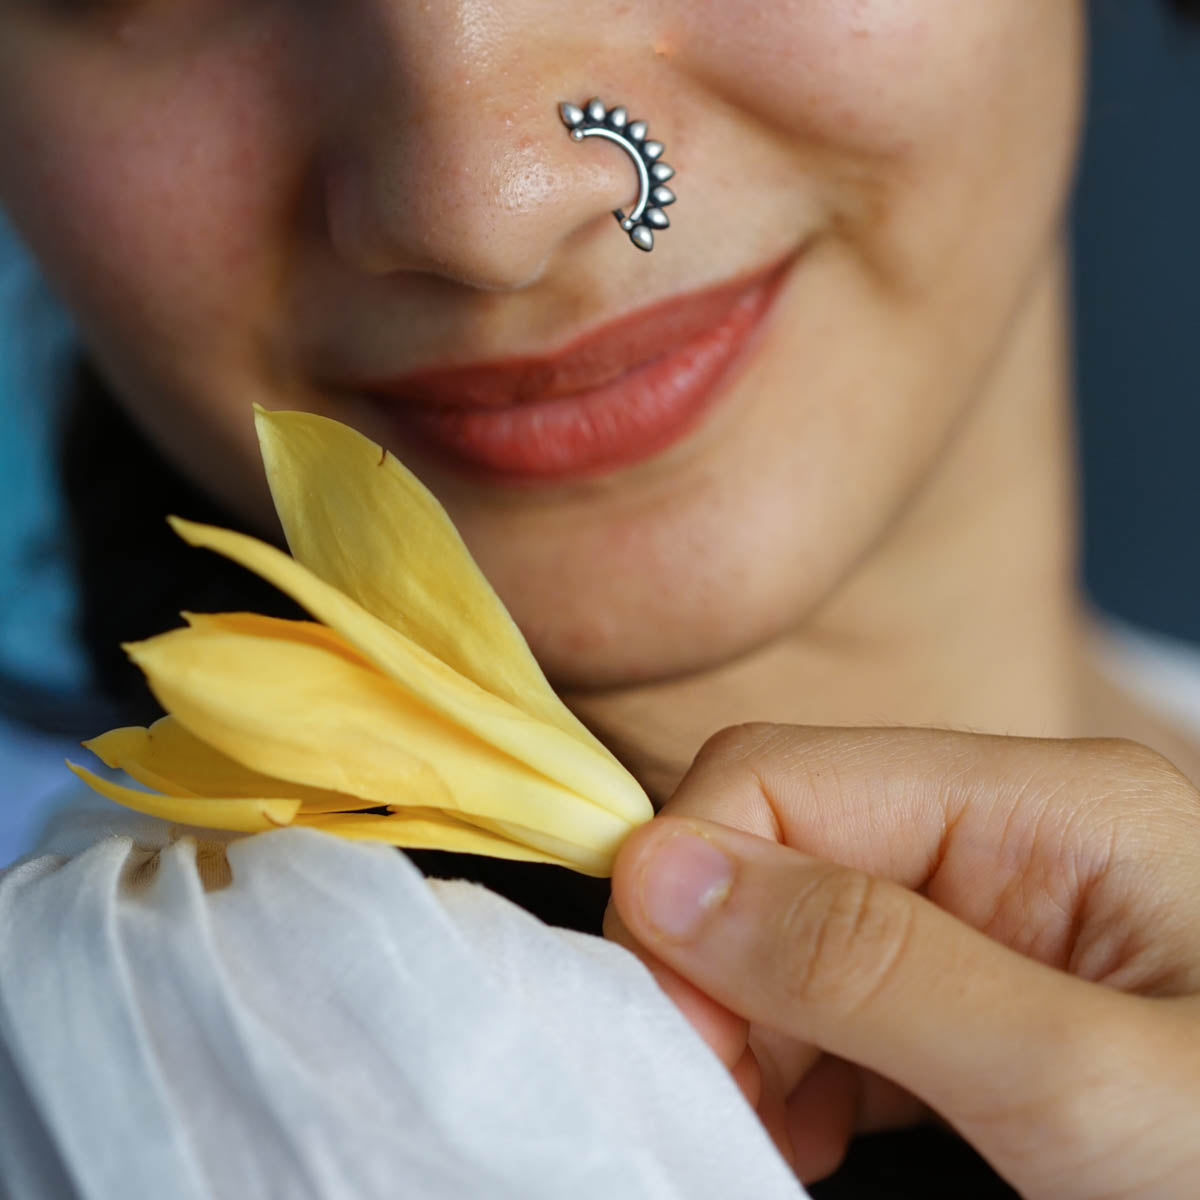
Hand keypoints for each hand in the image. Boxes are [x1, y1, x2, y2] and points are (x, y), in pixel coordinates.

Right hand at [606, 725, 1199, 1197]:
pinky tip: (817, 1128)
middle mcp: (1011, 834)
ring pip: (791, 921)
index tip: (672, 1029)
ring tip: (780, 1132)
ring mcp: (996, 913)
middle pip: (779, 843)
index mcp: (1044, 805)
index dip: (691, 880)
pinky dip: (795, 1059)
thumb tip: (655, 870)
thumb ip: (867, 963)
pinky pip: (837, 990)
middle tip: (724, 1100)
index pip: (782, 774)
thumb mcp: (1077, 1086)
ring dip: (749, 1020)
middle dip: (716, 964)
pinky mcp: (980, 988)